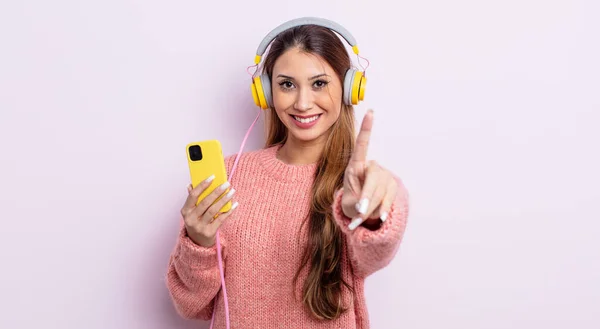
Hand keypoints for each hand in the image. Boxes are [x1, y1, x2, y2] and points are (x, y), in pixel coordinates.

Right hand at [180, 175, 238, 246]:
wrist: (197, 243)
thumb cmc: (196, 222)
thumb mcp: (191, 212)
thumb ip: (192, 199)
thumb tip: (191, 184)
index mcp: (185, 211)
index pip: (193, 195)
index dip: (202, 185)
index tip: (212, 177)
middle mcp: (191, 219)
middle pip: (205, 202)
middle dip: (217, 191)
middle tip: (227, 184)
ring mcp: (199, 226)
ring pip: (214, 210)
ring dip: (224, 199)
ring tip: (232, 192)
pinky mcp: (209, 232)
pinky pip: (221, 219)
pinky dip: (228, 211)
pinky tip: (234, 204)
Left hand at [341, 109, 397, 229]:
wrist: (362, 210)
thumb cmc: (351, 201)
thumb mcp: (348, 201)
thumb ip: (355, 201)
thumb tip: (364, 207)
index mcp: (356, 165)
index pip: (362, 145)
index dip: (367, 128)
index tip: (371, 112)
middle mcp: (371, 167)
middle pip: (373, 178)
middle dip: (367, 196)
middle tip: (360, 211)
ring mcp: (384, 175)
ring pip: (381, 190)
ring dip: (372, 207)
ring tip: (362, 217)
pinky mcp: (392, 185)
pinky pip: (388, 198)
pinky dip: (383, 209)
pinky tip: (380, 216)